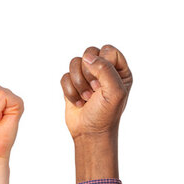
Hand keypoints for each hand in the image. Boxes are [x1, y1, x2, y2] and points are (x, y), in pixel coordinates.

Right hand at [59, 45, 130, 181]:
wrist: (90, 133)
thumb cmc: (106, 115)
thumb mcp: (114, 92)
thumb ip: (105, 69)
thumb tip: (88, 57)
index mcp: (119, 70)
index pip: (108, 50)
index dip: (102, 63)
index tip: (103, 83)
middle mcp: (103, 70)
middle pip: (89, 53)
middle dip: (88, 74)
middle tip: (94, 90)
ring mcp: (86, 76)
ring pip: (74, 62)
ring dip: (78, 83)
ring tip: (86, 98)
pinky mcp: (72, 83)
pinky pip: (64, 76)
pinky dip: (69, 91)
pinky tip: (78, 102)